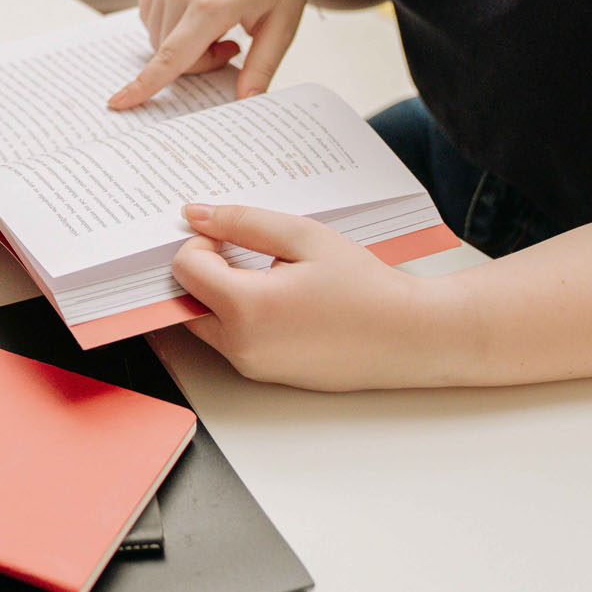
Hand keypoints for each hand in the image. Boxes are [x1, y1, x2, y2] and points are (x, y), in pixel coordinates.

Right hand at [109, 0, 319, 109]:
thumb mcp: (281, 25)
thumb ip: (261, 68)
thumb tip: (246, 104)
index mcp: (214, 4)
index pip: (171, 57)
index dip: (144, 85)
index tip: (117, 103)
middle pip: (167, 51)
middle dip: (196, 62)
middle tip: (232, 46)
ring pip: (157, 33)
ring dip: (182, 43)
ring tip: (220, 25)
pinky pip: (151, 11)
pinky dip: (169, 23)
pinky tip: (199, 13)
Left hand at [173, 204, 438, 391]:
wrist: (407, 337)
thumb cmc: (362, 285)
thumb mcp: (302, 236)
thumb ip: (242, 222)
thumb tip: (194, 215)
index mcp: (247, 308)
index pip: (184, 268)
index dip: (202, 242)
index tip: (232, 235)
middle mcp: (241, 346)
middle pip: (187, 298)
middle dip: (205, 269)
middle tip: (246, 251)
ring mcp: (252, 367)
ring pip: (205, 322)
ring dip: (220, 293)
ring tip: (268, 273)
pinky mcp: (266, 376)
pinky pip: (231, 341)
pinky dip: (239, 316)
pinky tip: (279, 298)